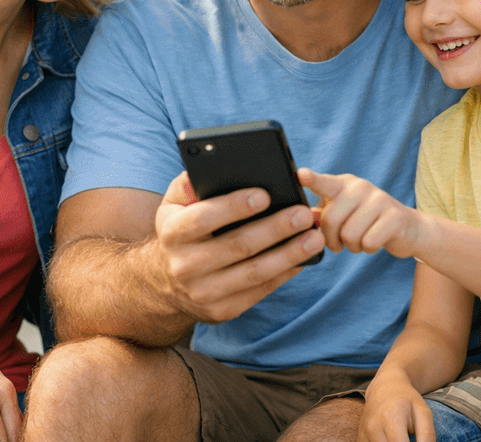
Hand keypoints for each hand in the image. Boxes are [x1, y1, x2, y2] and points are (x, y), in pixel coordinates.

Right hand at [151, 172, 324, 322]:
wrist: (165, 284)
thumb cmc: (182, 231)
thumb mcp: (174, 206)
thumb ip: (187, 185)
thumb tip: (203, 169)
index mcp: (172, 233)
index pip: (203, 218)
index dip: (234, 206)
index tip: (264, 194)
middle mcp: (184, 266)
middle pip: (237, 246)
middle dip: (275, 229)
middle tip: (303, 214)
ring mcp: (203, 293)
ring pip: (254, 273)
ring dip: (289, 255)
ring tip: (315, 238)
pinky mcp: (222, 311)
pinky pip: (260, 291)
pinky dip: (285, 273)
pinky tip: (304, 257)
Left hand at [299, 169, 422, 257]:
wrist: (406, 228)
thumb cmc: (366, 222)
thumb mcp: (344, 212)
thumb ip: (326, 213)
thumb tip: (309, 221)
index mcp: (344, 184)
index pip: (324, 182)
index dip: (312, 179)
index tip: (301, 174)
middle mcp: (361, 187)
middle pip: (330, 220)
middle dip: (332, 239)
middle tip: (340, 242)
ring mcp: (380, 199)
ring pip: (349, 235)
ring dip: (352, 246)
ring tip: (361, 239)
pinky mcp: (395, 216)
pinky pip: (368, 242)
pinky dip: (368, 248)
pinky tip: (375, 241)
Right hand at [359, 369, 434, 441]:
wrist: (384, 387)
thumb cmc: (407, 400)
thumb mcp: (423, 412)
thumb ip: (427, 435)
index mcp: (392, 418)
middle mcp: (374, 427)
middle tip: (408, 438)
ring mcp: (364, 433)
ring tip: (400, 437)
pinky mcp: (360, 438)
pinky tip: (390, 438)